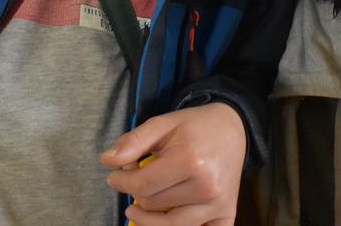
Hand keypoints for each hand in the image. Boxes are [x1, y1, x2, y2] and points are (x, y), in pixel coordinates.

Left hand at [102, 102, 246, 225]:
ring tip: (138, 206)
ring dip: (148, 218)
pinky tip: (167, 220)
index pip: (142, 186)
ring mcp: (218, 203)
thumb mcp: (163, 123)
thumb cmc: (196, 126)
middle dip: (135, 195)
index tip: (114, 177)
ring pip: (169, 225)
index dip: (120, 183)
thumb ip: (133, 141)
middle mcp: (207, 186)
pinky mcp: (226, 213)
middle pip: (153, 205)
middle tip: (133, 180)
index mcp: (191, 160)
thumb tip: (107, 161)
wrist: (233, 128)